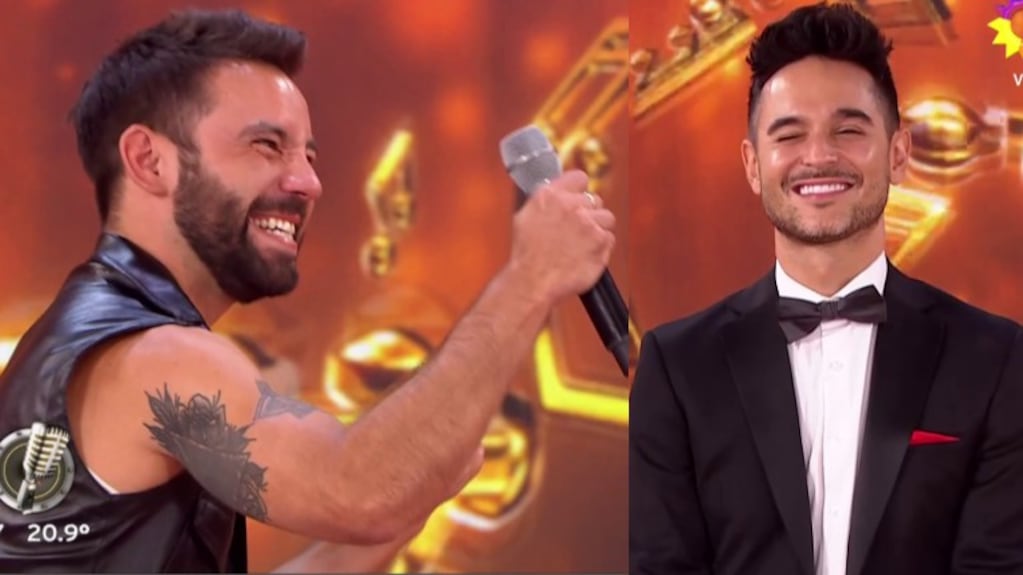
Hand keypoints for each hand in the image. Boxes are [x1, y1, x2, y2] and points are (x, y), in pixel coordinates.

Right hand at [507, 170, 615, 304]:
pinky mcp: (601, 241)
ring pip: (606, 218)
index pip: (579, 178)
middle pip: (595, 199)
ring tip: (582, 245)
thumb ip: (546, 200)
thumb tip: (558, 192)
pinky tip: (585, 256)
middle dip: (589, 213)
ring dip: (598, 229)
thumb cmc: (527, 254)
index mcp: (550, 195)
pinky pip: (609, 238)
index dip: (580, 189)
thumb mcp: (525, 217)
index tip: (579, 199)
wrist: (533, 282)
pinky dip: (601, 247)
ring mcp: (588, 223)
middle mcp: (571, 205)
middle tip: (576, 231)